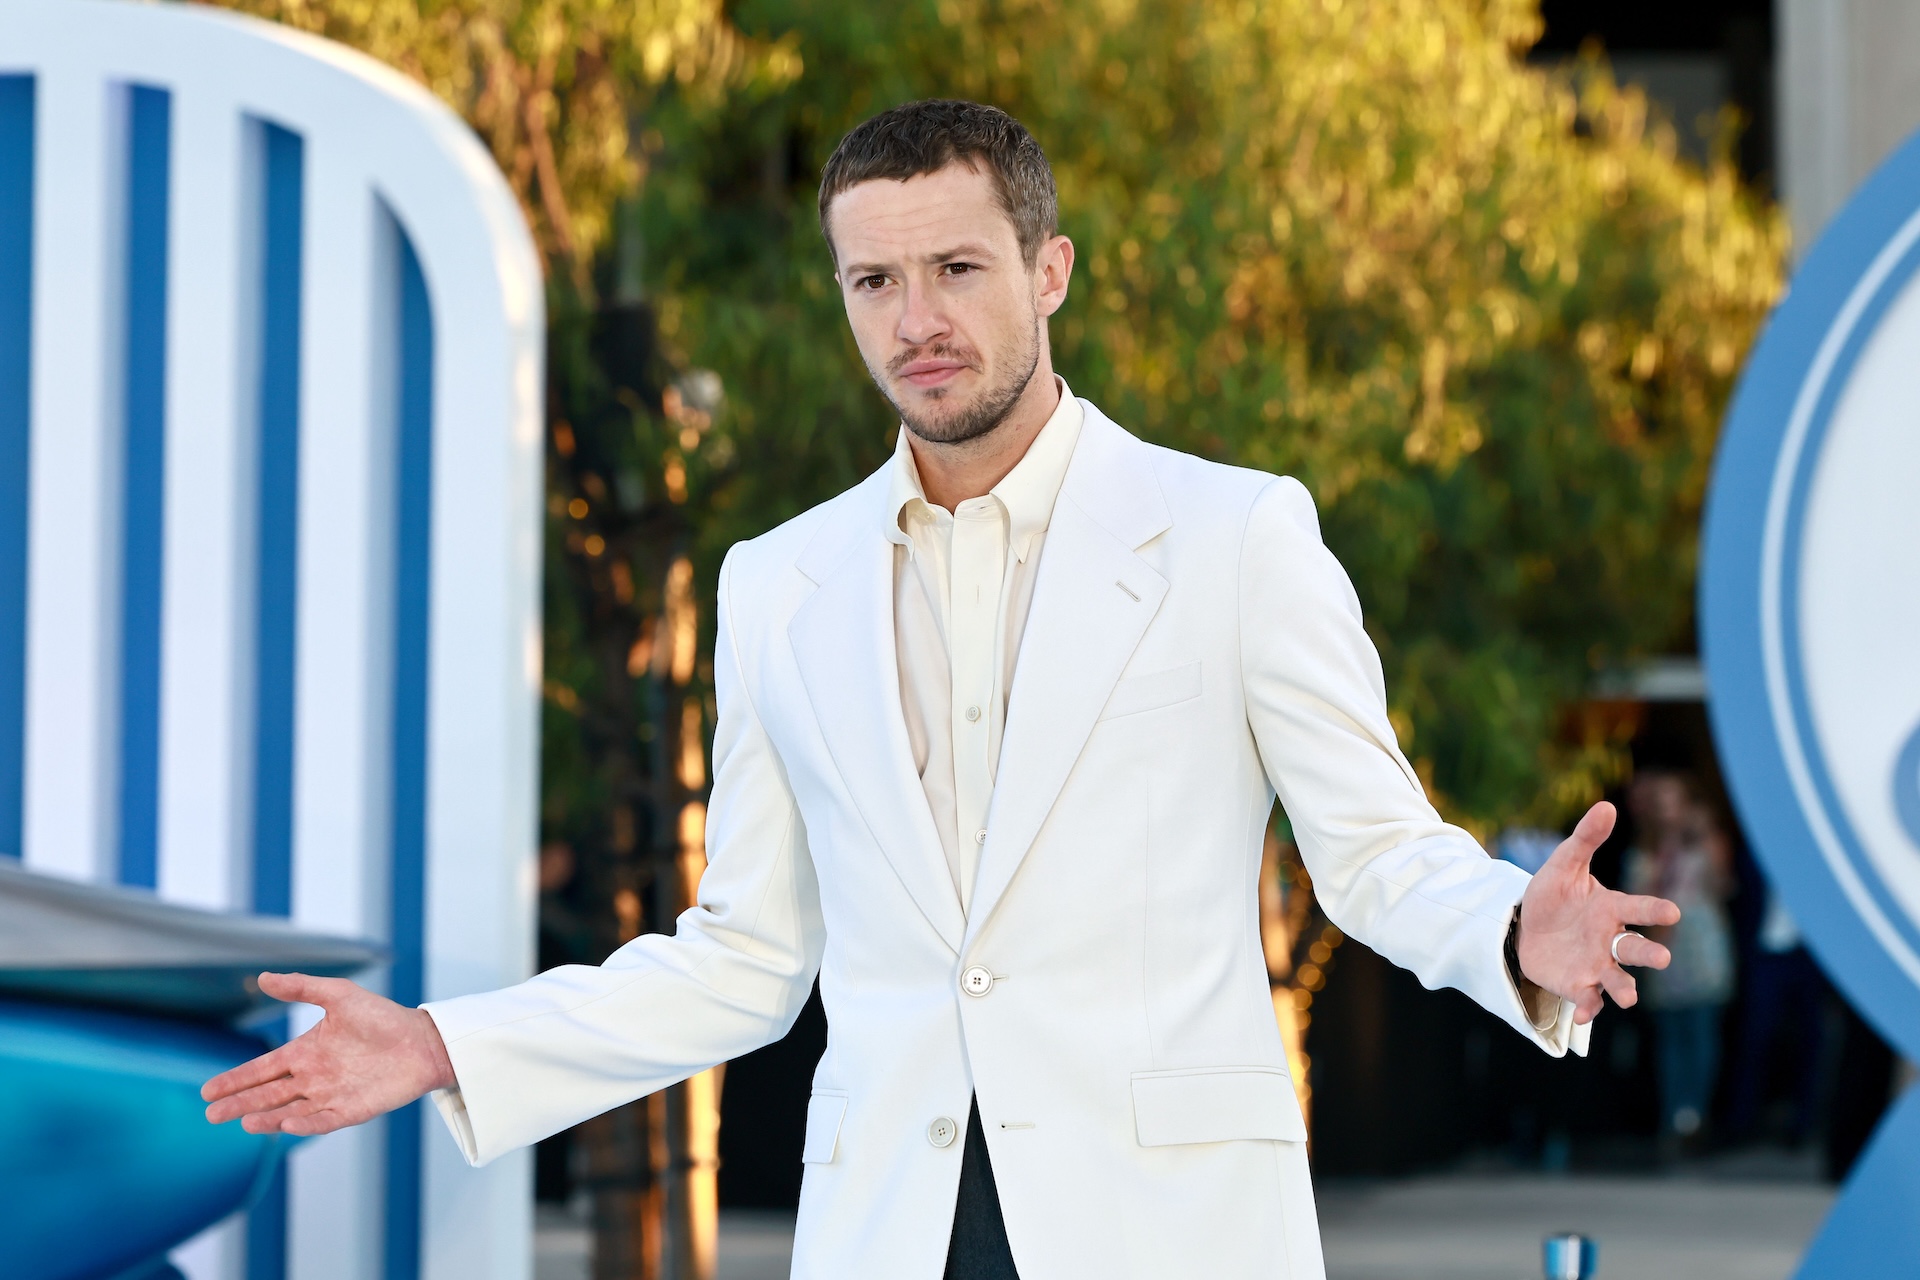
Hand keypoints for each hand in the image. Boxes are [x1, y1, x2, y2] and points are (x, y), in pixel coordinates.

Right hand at [202, 972, 456, 1136]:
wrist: (423, 1040)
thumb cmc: (382, 1016)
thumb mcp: (339, 995)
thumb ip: (301, 987)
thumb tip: (262, 977)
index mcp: (305, 1052)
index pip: (262, 1069)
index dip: (235, 1079)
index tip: (207, 1091)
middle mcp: (313, 1077)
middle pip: (268, 1094)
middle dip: (240, 1104)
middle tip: (211, 1115)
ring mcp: (331, 1096)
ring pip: (289, 1111)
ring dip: (266, 1117)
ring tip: (244, 1122)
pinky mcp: (351, 1111)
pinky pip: (322, 1121)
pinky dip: (304, 1124)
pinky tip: (285, 1125)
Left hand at [1516, 802, 1681, 1024]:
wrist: (1524, 925)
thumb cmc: (1553, 894)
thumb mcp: (1563, 864)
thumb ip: (1585, 839)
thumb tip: (1606, 805)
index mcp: (1611, 907)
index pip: (1638, 907)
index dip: (1654, 909)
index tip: (1672, 912)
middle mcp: (1610, 939)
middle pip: (1635, 948)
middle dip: (1649, 953)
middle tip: (1662, 958)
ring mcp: (1596, 964)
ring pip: (1618, 979)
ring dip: (1624, 988)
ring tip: (1629, 998)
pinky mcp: (1577, 984)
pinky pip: (1588, 999)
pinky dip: (1588, 1007)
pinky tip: (1583, 1014)